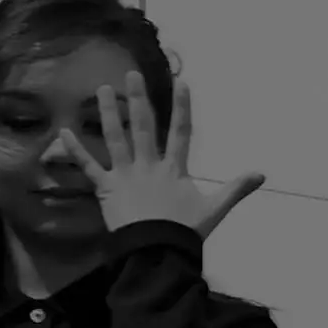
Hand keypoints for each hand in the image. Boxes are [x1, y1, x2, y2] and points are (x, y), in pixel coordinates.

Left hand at [70, 72, 266, 238]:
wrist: (156, 252)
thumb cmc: (184, 232)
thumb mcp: (215, 210)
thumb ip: (236, 189)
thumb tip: (262, 174)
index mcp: (174, 169)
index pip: (180, 133)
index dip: (182, 108)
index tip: (182, 84)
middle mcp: (148, 165)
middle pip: (143, 126)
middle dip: (138, 99)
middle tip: (131, 75)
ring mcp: (124, 174)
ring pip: (114, 138)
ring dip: (107, 113)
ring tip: (101, 90)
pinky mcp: (105, 188)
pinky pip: (88, 166)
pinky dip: (75, 150)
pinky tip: (64, 132)